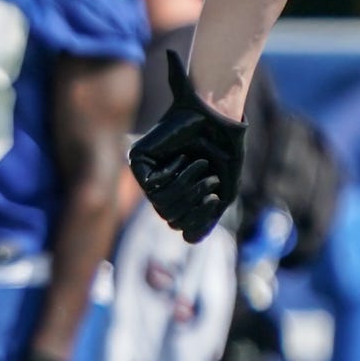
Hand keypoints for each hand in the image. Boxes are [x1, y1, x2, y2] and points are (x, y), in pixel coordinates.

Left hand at [127, 50, 243, 241]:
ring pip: (159, 203)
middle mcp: (159, 186)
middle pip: (168, 216)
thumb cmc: (222, 153)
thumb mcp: (221, 193)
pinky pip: (151, 184)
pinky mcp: (137, 159)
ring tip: (199, 164)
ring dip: (187, 186)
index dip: (199, 218)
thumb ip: (206, 219)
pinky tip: (182, 158)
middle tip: (209, 177)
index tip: (216, 198)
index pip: (179, 224)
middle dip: (194, 199)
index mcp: (177, 195)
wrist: (218, 120)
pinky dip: (174, 173)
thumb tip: (187, 239)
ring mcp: (147, 173)